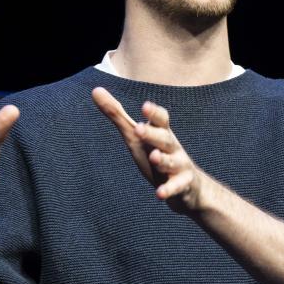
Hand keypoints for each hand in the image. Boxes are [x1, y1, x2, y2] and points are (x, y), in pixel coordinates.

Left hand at [91, 87, 209, 214]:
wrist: (189, 186)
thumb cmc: (156, 154)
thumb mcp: (135, 135)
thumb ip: (117, 114)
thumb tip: (95, 90)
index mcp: (161, 133)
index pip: (161, 119)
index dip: (154, 113)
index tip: (145, 106)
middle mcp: (172, 147)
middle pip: (164, 138)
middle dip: (153, 134)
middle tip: (138, 129)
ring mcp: (179, 166)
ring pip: (172, 162)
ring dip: (163, 160)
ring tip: (153, 157)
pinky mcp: (182, 185)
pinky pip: (176, 187)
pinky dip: (168, 190)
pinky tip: (160, 194)